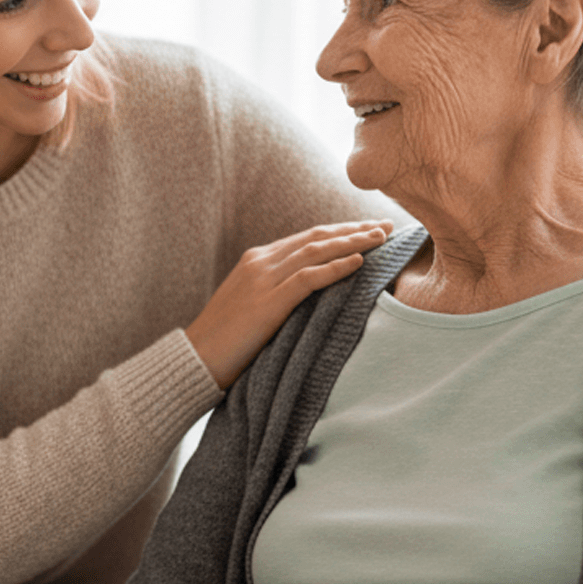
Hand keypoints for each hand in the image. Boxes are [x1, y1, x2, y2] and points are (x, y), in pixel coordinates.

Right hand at [187, 220, 393, 387]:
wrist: (196, 357)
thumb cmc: (225, 339)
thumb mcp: (251, 304)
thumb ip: (276, 290)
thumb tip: (312, 292)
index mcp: (257, 259)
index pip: (307, 237)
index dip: (341, 231)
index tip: (368, 229)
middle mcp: (261, 261)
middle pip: (316, 237)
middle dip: (354, 230)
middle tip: (386, 226)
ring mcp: (262, 279)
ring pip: (316, 251)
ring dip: (352, 243)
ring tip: (380, 238)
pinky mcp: (267, 302)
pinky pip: (308, 278)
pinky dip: (335, 268)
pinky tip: (359, 263)